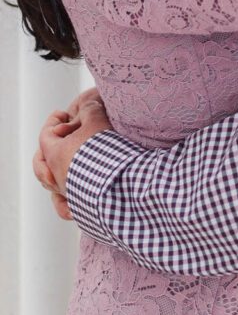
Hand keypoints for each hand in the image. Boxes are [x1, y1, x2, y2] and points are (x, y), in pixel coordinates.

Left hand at [33, 87, 112, 216]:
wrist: (120, 180)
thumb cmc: (105, 149)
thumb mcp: (97, 119)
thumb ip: (89, 110)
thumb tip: (87, 107)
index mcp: (55, 155)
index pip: (45, 135)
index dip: (53, 121)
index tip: (63, 114)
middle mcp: (56, 176)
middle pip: (40, 162)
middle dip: (47, 148)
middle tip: (60, 138)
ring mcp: (66, 192)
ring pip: (49, 183)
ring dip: (54, 170)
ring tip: (64, 162)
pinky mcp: (78, 206)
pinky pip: (63, 206)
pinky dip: (62, 200)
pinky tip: (68, 194)